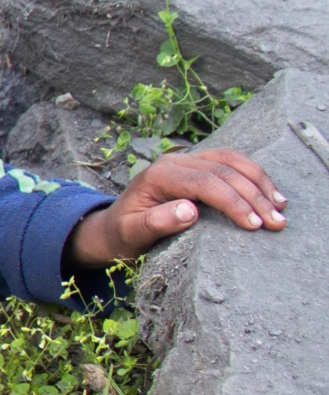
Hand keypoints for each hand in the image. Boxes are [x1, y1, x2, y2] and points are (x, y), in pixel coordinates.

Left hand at [66, 148, 285, 265]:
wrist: (114, 226)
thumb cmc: (123, 233)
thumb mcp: (132, 233)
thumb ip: (156, 222)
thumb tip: (189, 211)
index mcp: (159, 175)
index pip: (205, 182)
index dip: (233, 202)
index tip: (254, 225)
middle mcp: (175, 161)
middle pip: (224, 171)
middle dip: (254, 197)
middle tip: (276, 223)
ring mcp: (188, 160)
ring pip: (232, 161)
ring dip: (260, 183)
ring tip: (280, 209)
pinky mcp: (198, 165)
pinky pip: (232, 162)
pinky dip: (254, 176)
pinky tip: (271, 194)